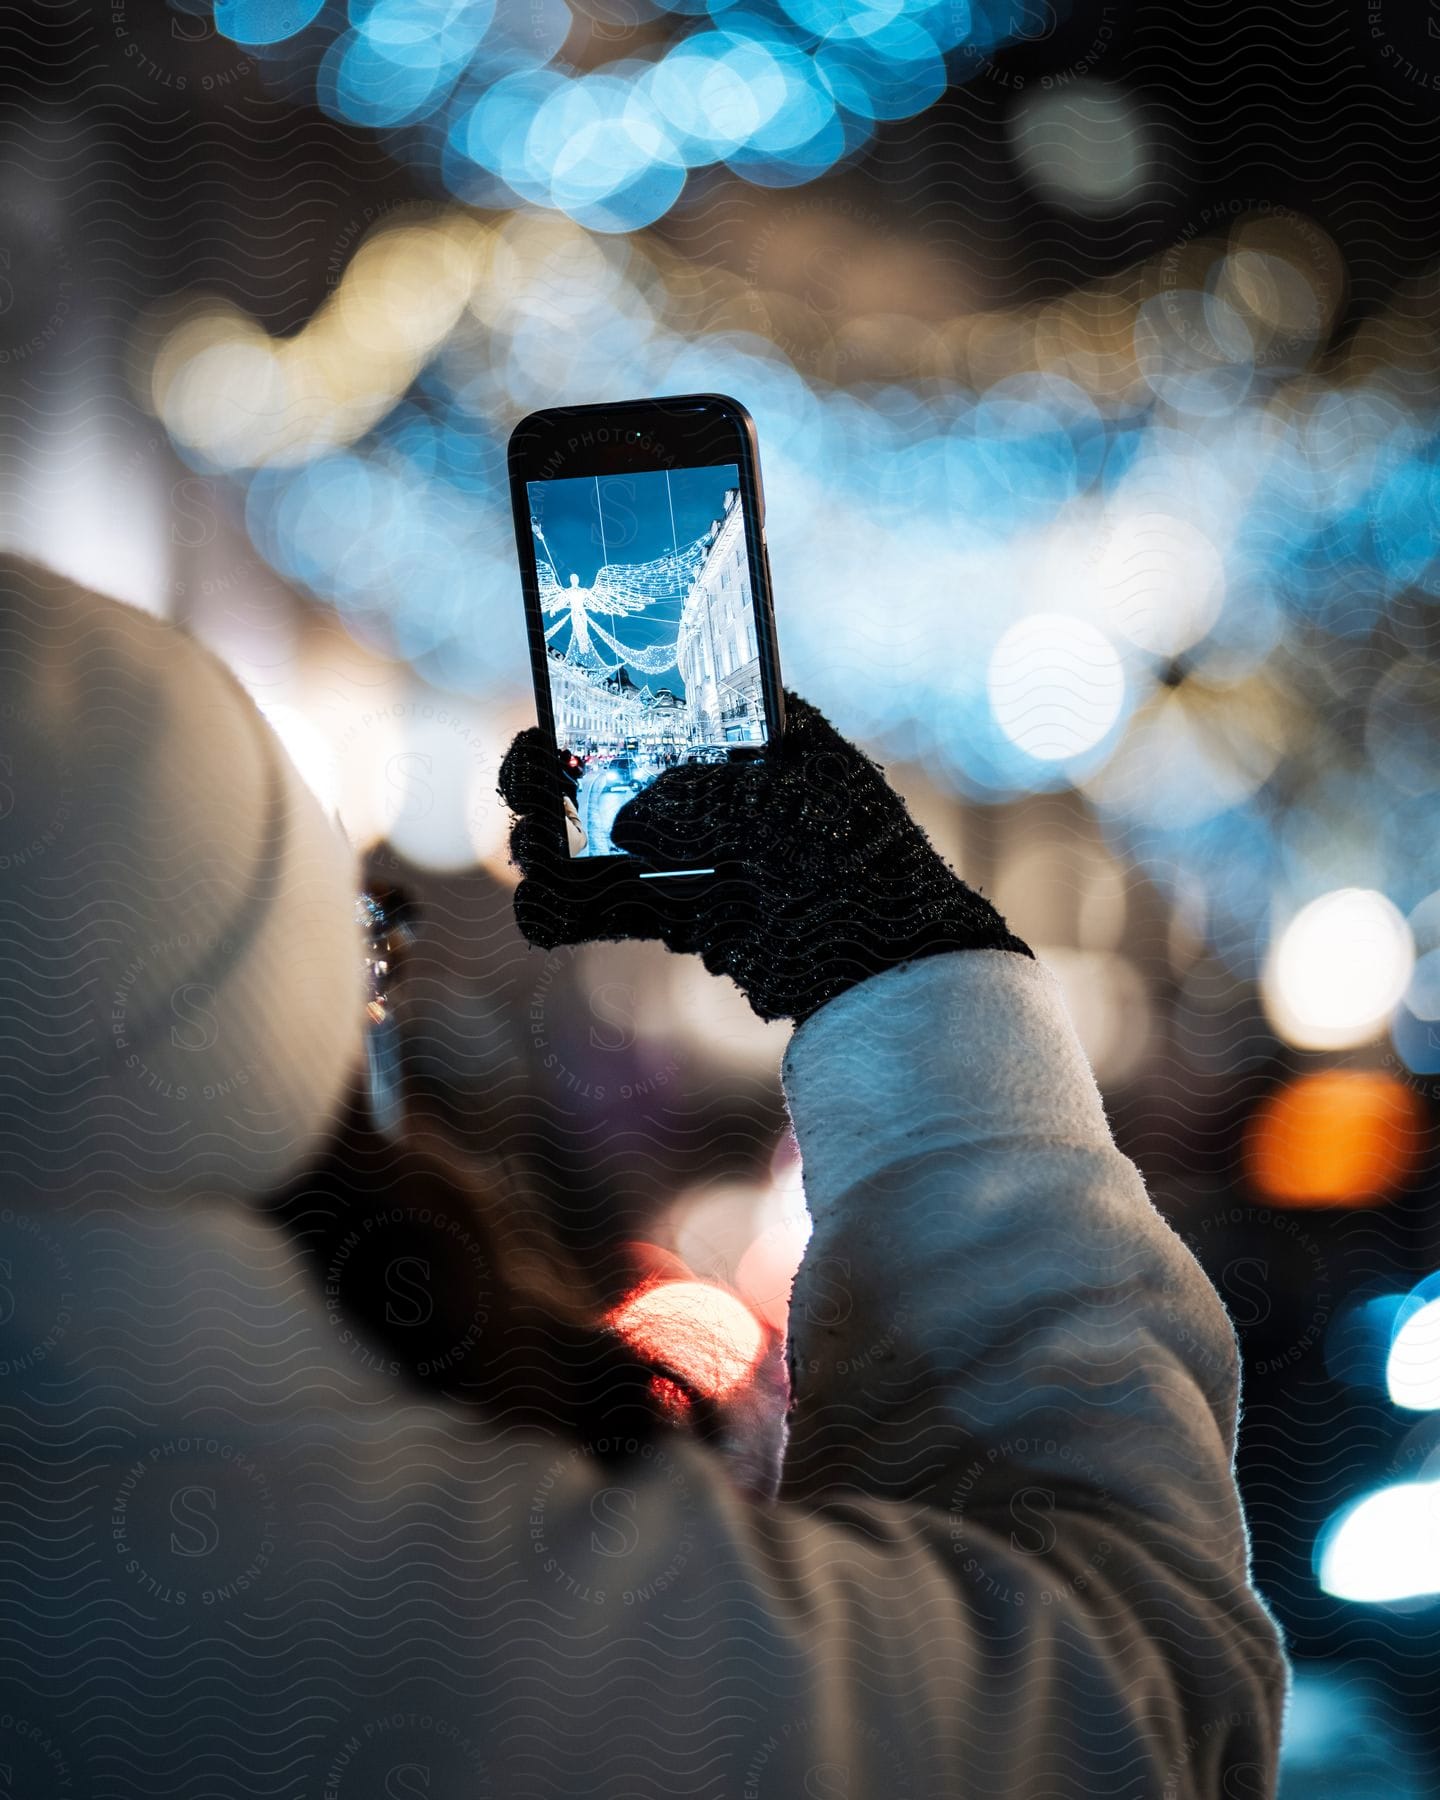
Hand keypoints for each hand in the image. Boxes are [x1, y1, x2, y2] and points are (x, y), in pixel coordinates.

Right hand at [497, 692, 1030, 1024]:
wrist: (885, 970)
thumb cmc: (853, 864)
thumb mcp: (781, 808)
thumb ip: (698, 798)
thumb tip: (622, 820)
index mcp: (766, 737)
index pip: (676, 697)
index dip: (615, 697)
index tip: (564, 704)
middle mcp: (729, 790)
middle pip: (627, 766)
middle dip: (567, 772)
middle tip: (525, 782)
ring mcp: (708, 854)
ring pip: (613, 836)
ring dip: (560, 839)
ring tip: (527, 847)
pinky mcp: (694, 915)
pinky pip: (622, 904)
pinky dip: (577, 908)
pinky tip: (540, 909)